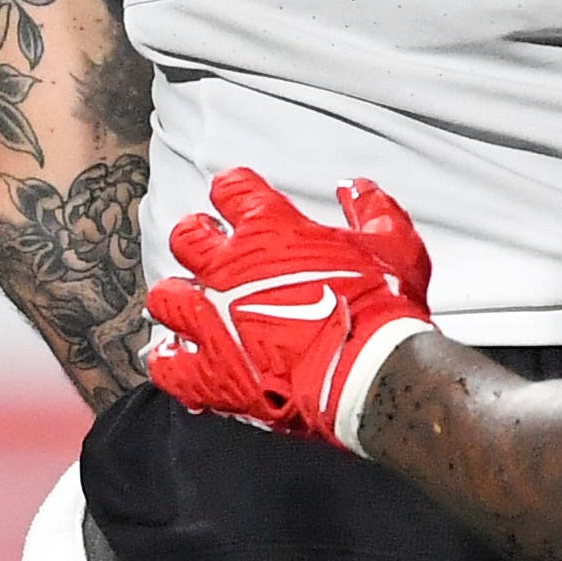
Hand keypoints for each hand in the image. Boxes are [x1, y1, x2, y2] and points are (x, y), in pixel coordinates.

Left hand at [142, 168, 438, 450]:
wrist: (372, 372)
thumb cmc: (382, 309)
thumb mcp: (394, 245)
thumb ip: (372, 209)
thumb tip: (356, 188)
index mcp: (269, 231)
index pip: (231, 189)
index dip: (232, 189)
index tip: (233, 196)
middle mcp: (229, 269)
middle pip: (186, 238)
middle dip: (195, 238)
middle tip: (208, 248)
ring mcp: (212, 319)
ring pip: (167, 296)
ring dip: (178, 298)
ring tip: (193, 305)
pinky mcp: (210, 370)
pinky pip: (167, 364)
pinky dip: (171, 361)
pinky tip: (180, 359)